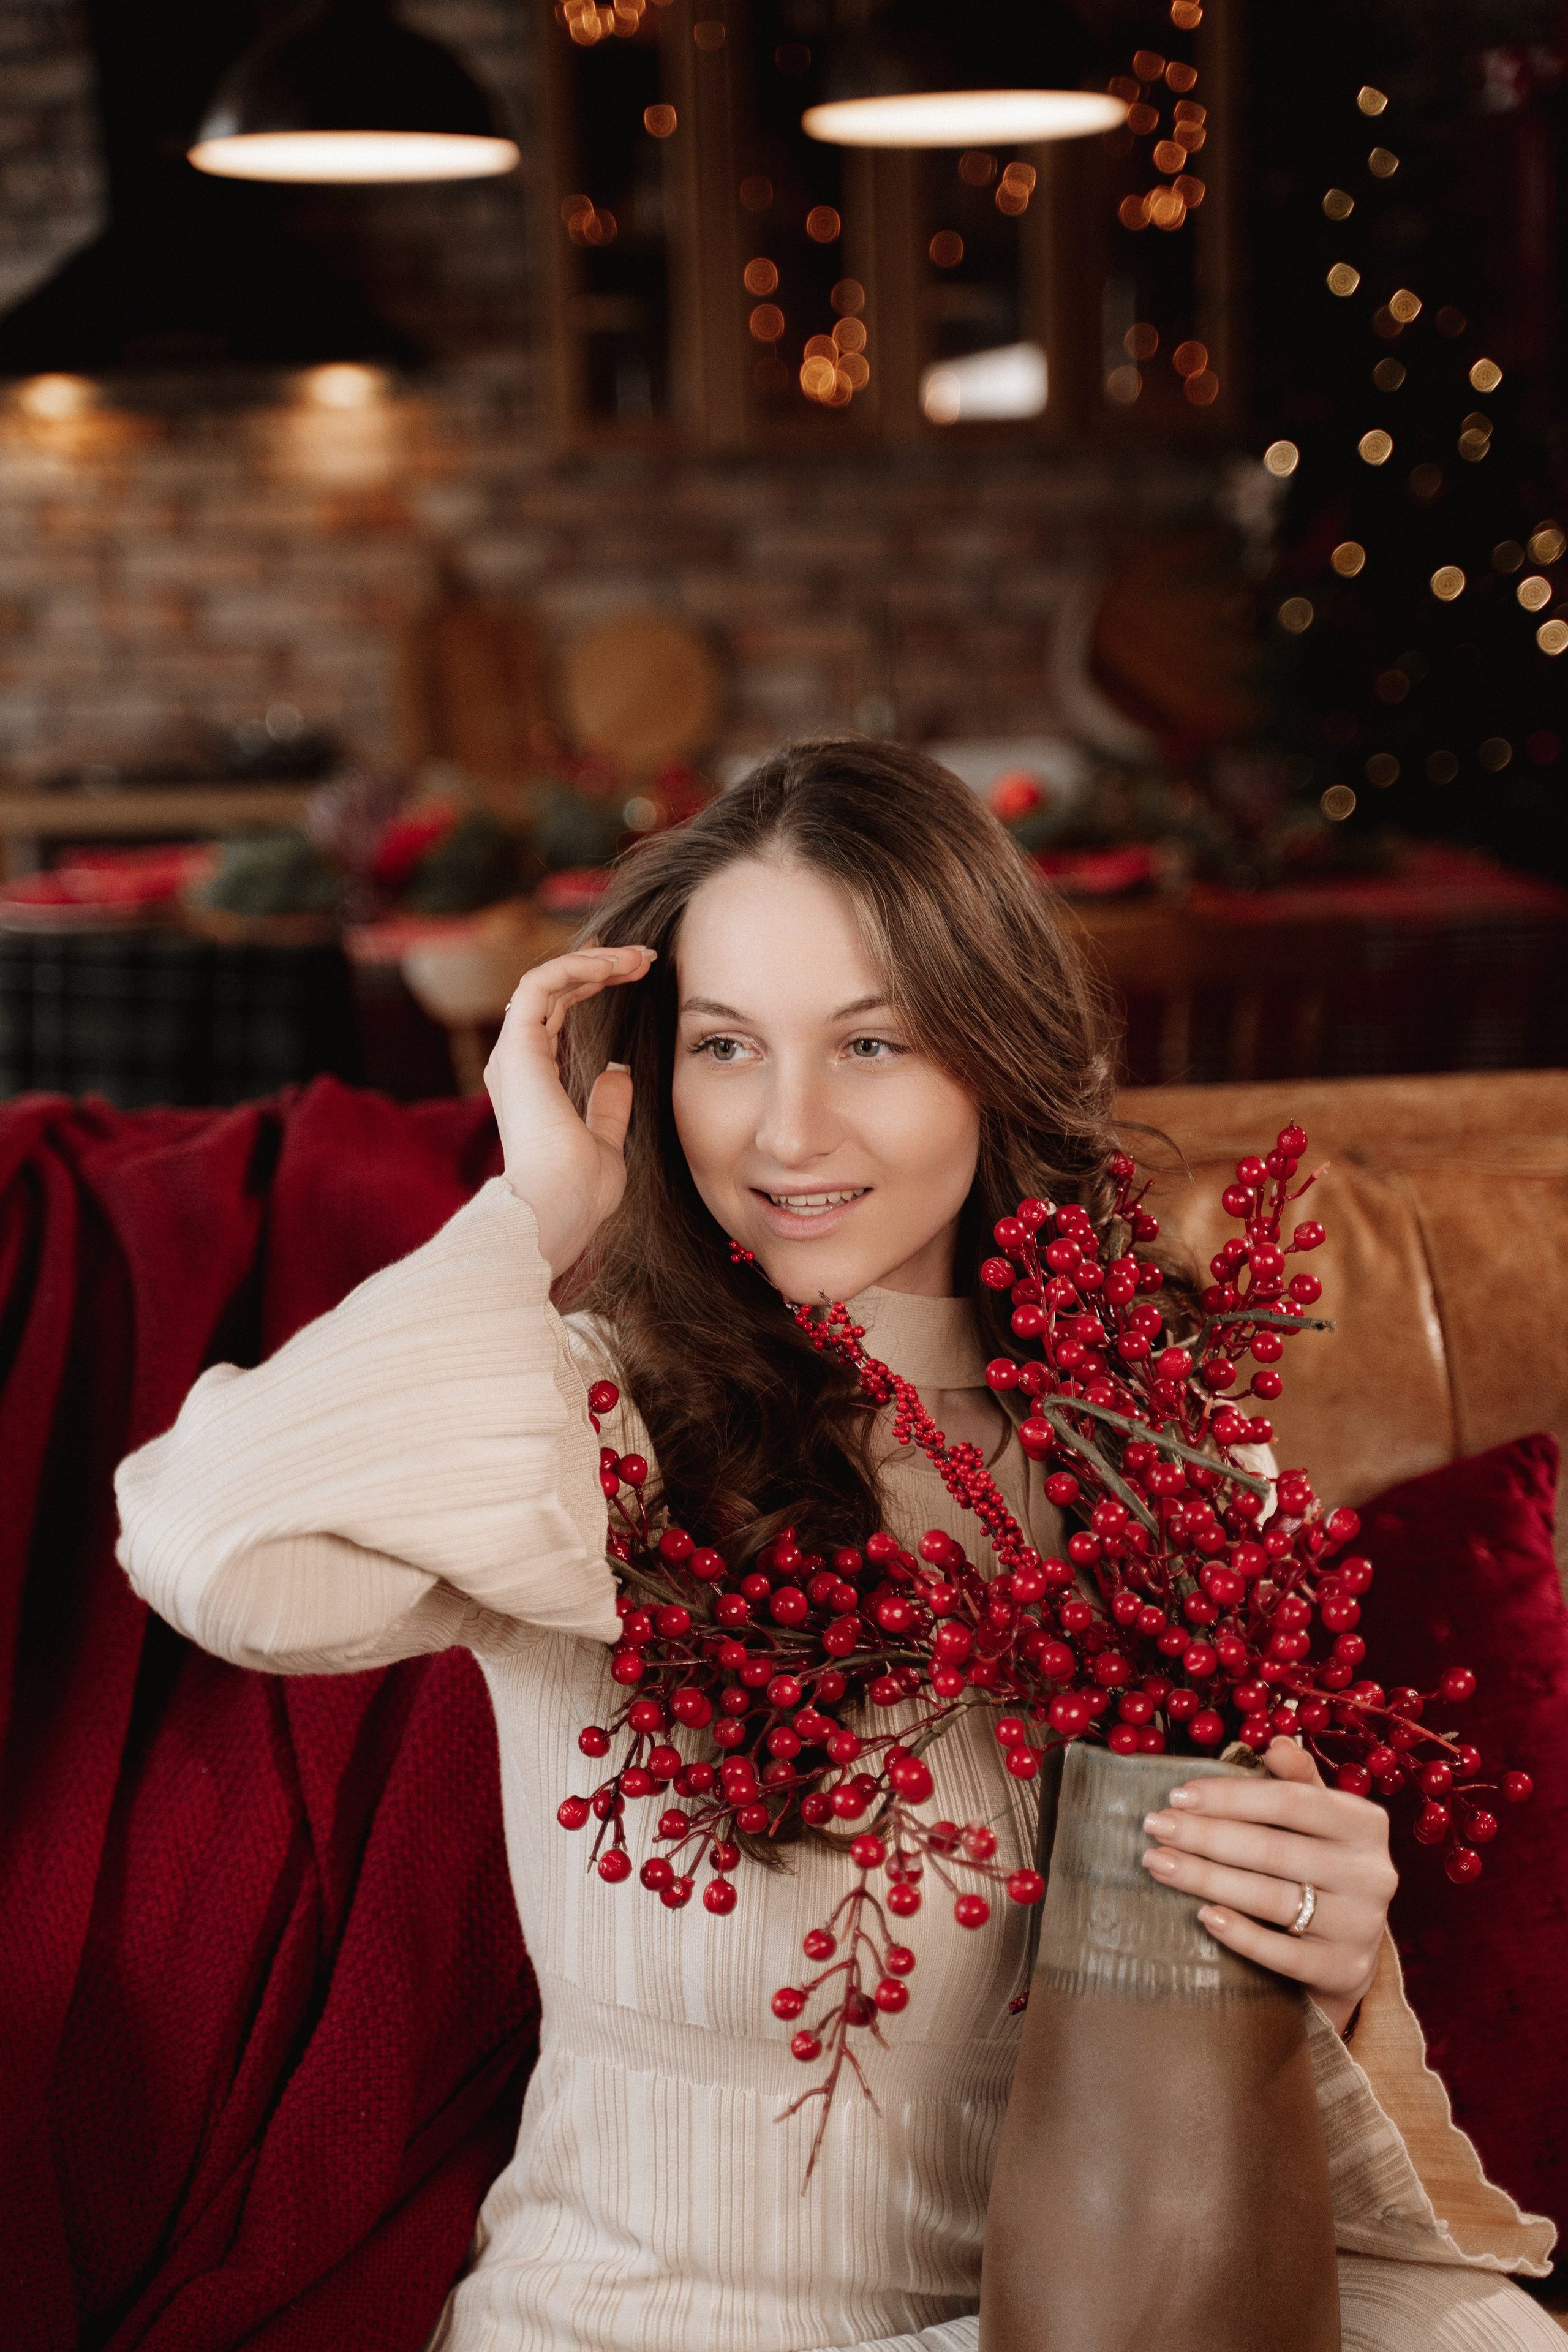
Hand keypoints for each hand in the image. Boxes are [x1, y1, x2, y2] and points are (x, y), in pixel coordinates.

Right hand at [484, 944, 654, 1272]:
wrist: (557, 1209)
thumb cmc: (579, 1193)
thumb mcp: (606, 1143)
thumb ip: (608, 1109)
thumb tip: (619, 1074)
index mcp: (533, 1083)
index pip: (559, 1016)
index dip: (594, 988)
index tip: (637, 976)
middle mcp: (517, 1062)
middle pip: (555, 993)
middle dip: (600, 968)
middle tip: (645, 958)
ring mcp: (514, 1053)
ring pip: (547, 981)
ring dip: (593, 961)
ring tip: (639, 956)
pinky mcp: (518, 1047)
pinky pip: (540, 985)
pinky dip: (576, 967)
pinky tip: (616, 965)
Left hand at [1140, 1737, 1396, 2032]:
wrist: (1347, 1949)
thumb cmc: (1320, 1865)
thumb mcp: (1318, 1819)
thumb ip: (1297, 1780)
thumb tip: (1276, 1741)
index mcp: (1365, 1823)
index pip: (1290, 1801)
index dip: (1229, 1796)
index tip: (1176, 1795)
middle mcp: (1372, 1873)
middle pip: (1273, 1850)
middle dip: (1204, 1837)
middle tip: (1152, 1827)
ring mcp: (1361, 1925)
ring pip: (1273, 1899)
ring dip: (1206, 1880)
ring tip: (1158, 1863)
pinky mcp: (1344, 1969)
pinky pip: (1284, 1954)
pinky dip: (1241, 1934)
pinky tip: (1203, 1916)